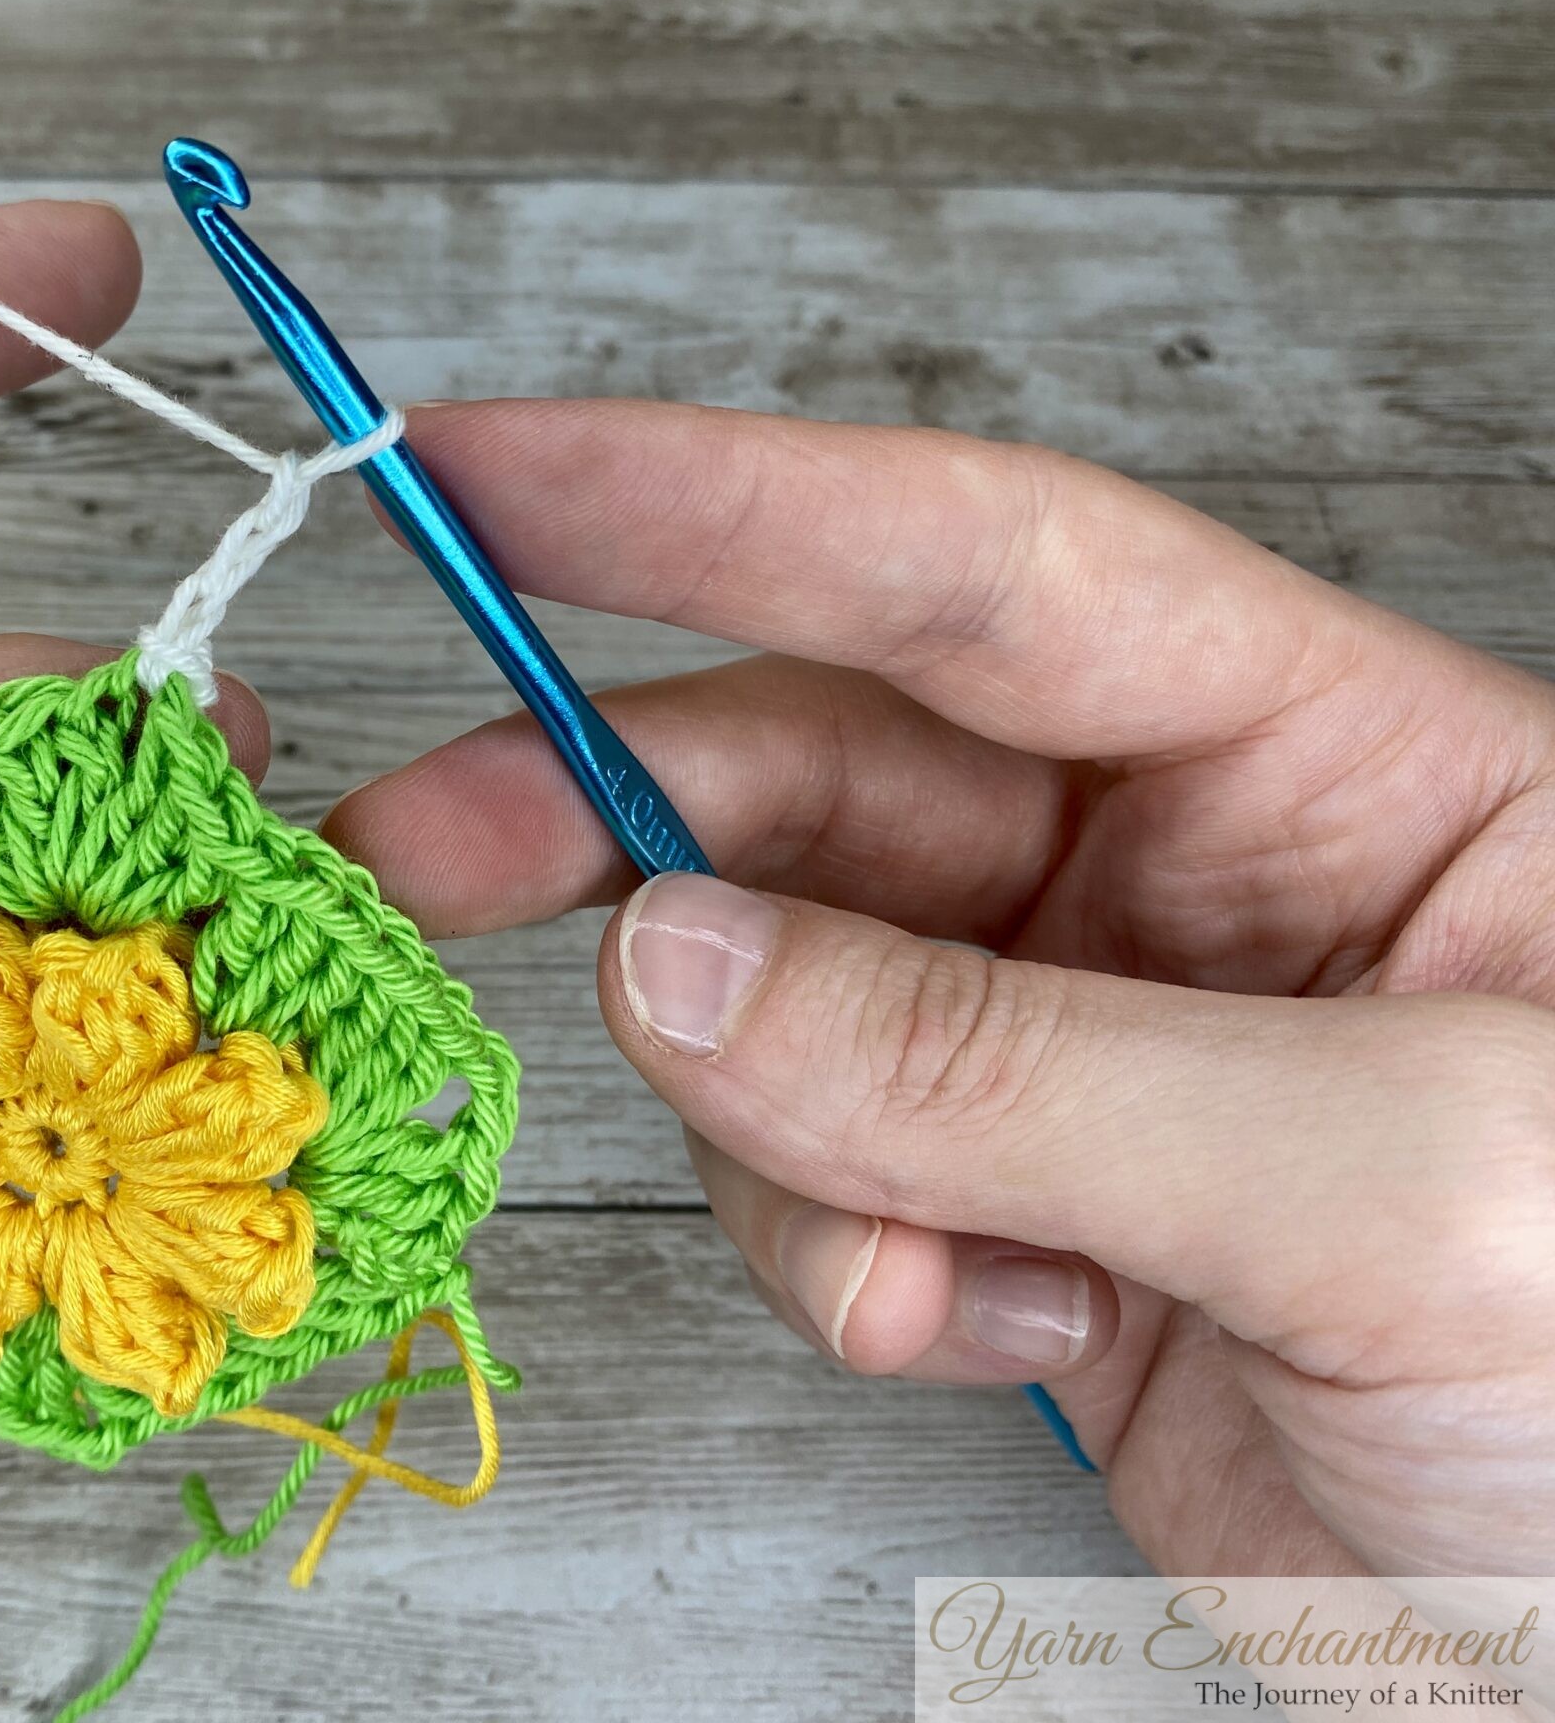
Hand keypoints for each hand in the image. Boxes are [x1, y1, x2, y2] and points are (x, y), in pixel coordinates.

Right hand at [328, 399, 1554, 1578]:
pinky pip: (817, 1196)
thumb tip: (677, 968)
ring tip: (935, 1267)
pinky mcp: (1012, 1223)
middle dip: (616, 821)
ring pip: (782, 1010)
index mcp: (1333, 760)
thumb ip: (1015, 1070)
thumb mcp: (1395, 1190)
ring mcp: (1081, 1056)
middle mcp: (1184, 879)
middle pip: (819, 780)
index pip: (980, 567)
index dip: (721, 498)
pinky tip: (1014, 1336)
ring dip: (787, 1135)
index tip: (486, 469)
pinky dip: (855, 1275)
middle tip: (409, 848)